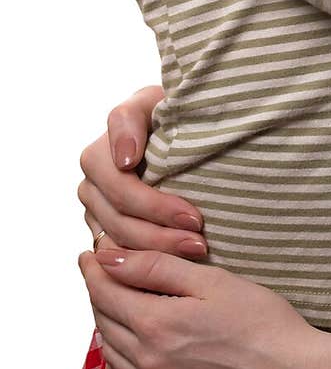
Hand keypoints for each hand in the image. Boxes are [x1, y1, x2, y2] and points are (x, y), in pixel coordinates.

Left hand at [78, 249, 330, 368]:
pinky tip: (127, 355)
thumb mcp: (214, 281)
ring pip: (111, 355)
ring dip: (107, 326)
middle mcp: (148, 363)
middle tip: (104, 271)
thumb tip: (110, 257)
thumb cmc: (266, 326)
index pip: (106, 291)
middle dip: (100, 291)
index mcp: (157, 324)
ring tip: (117, 305)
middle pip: (105, 320)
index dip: (95, 267)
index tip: (92, 252)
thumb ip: (156, 268)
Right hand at [79, 86, 207, 260]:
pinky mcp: (106, 234)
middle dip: (162, 236)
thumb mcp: (151, 101)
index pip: (120, 189)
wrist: (177, 128)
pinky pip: (119, 260)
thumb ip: (128, 119)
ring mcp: (96, 213)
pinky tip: (177, 267)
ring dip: (159, 253)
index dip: (155, 206)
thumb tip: (123, 159)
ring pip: (118, 246)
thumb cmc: (168, 111)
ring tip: (198, 252)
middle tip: (201, 242)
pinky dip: (147, 266)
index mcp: (97, 155)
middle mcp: (91, 186)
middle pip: (120, 222)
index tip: (192, 217)